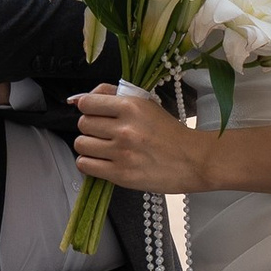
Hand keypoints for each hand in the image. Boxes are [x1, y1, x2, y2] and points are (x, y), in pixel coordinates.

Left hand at [71, 83, 202, 195]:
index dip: (88, 108)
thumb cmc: (170, 132)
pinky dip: (90, 163)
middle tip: (106, 132)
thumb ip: (112, 95)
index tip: (96, 113)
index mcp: (130, 106)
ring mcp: (121, 153)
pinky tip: (103, 161)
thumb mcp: (145, 103)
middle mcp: (124, 129)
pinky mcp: (120, 175)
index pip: (86, 103)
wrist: (193, 160)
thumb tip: (77, 99)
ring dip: (89, 146)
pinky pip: (85, 165)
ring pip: (81, 144)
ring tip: (104, 148)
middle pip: (83, 124)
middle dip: (91, 128)